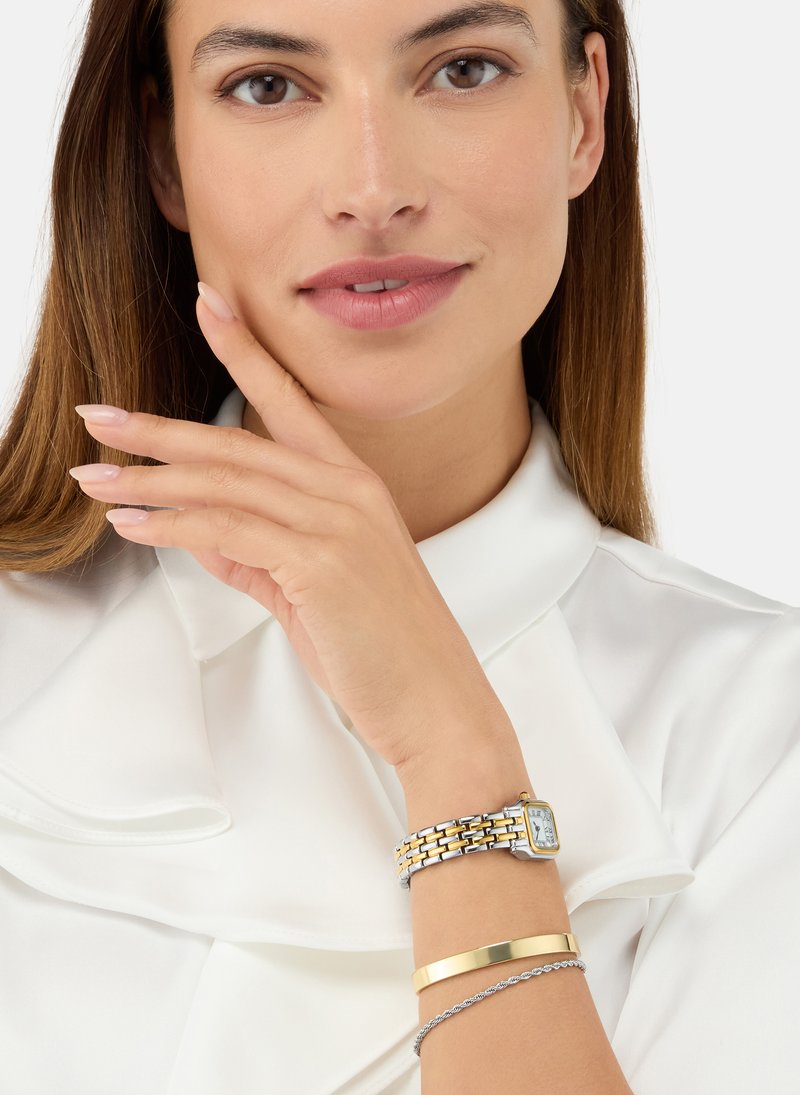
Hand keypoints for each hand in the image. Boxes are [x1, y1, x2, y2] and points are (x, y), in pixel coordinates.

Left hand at [70, 285, 511, 775]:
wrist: (435, 702)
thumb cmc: (382, 648)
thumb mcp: (311, 589)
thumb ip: (257, 555)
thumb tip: (200, 537)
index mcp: (353, 484)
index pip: (289, 400)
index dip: (246, 350)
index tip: (210, 304)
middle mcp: (348, 490)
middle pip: (236, 443)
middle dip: (159, 429)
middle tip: (99, 417)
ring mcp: (338, 523)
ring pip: (225, 483)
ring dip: (150, 481)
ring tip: (94, 478)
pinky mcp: (322, 563)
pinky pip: (230, 531)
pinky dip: (174, 526)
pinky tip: (134, 525)